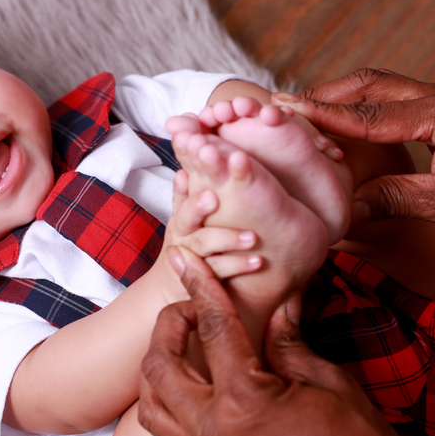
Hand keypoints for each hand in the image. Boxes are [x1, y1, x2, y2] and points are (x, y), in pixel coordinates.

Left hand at [138, 248, 416, 435]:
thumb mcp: (329, 383)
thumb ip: (290, 343)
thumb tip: (277, 305)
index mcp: (243, 401)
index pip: (214, 329)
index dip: (203, 287)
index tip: (189, 258)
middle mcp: (211, 432)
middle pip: (161, 364)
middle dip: (169, 326)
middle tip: (190, 307)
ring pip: (150, 404)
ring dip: (157, 367)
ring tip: (180, 345)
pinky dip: (163, 407)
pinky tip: (184, 391)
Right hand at [162, 169, 260, 284]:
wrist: (177, 282)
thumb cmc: (191, 238)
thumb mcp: (188, 212)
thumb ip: (192, 187)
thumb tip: (190, 153)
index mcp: (181, 213)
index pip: (182, 192)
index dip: (187, 181)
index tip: (200, 166)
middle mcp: (182, 232)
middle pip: (185, 217)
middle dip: (198, 206)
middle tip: (215, 197)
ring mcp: (190, 255)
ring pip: (204, 245)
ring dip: (228, 239)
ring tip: (252, 236)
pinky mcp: (203, 278)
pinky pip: (219, 271)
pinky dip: (238, 265)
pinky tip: (258, 261)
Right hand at [272, 68, 434, 254]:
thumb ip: (395, 198)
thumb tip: (345, 203)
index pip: (367, 112)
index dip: (320, 114)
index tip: (280, 109)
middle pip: (368, 84)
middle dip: (323, 95)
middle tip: (280, 108)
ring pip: (380, 90)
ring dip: (341, 100)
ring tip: (301, 116)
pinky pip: (394, 105)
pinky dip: (361, 112)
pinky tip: (341, 130)